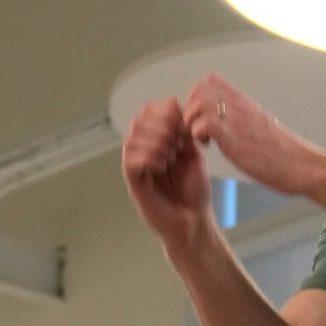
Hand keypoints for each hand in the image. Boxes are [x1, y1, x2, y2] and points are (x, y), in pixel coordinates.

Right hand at [121, 97, 213, 252]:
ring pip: (132, 139)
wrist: (195, 221)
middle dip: (162, 125)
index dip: (165, 111)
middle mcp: (142, 151)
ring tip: (171, 155)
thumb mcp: (194, 153)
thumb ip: (184, 131)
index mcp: (156, 141)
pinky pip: (130, 162)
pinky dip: (148, 157)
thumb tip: (174, 104)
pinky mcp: (134, 184)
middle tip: (178, 141)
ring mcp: (136, 167)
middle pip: (139, 121)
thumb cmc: (194, 191)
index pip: (149, 111)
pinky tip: (162, 165)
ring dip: (156, 141)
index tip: (183, 124)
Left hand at [183, 74, 324, 197]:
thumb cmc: (282, 153)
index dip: (196, 95)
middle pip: (200, 87)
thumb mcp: (259, 125)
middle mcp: (238, 105)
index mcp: (243, 102)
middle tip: (197, 128)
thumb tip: (230, 121)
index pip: (210, 80)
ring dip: (193, 122)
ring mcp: (236, 119)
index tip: (200, 115)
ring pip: (198, 103)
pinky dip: (199, 136)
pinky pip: (204, 124)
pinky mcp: (233, 137)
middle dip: (191, 108)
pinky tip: (210, 146)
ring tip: (203, 138)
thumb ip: (241, 118)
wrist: (300, 165)